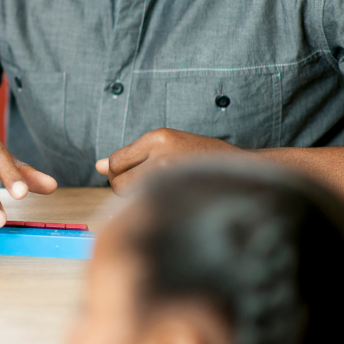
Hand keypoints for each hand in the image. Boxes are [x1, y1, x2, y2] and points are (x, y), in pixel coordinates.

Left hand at [96, 128, 244, 192]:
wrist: (246, 170)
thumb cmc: (203, 158)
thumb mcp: (168, 145)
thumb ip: (133, 155)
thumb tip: (97, 166)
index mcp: (158, 137)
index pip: (115, 161)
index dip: (118, 174)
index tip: (132, 178)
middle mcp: (162, 153)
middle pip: (117, 180)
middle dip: (123, 188)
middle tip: (143, 189)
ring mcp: (171, 174)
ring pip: (130, 196)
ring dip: (136, 199)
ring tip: (158, 194)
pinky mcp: (180, 190)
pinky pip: (147, 205)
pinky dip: (150, 207)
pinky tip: (166, 202)